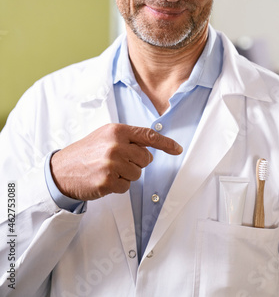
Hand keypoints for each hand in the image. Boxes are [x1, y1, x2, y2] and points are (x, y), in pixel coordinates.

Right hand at [50, 123, 182, 200]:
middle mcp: (116, 145)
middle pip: (146, 158)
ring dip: (126, 175)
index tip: (177, 149)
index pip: (148, 136)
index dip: (166, 144)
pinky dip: (118, 186)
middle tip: (117, 162)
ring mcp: (112, 163)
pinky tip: (104, 180)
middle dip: (136, 163)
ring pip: (137, 174)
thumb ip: (127, 138)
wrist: (62, 170)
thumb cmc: (86, 152)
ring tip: (108, 170)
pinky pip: (126, 186)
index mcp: (117, 131)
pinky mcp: (107, 181)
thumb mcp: (105, 136)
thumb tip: (150, 146)